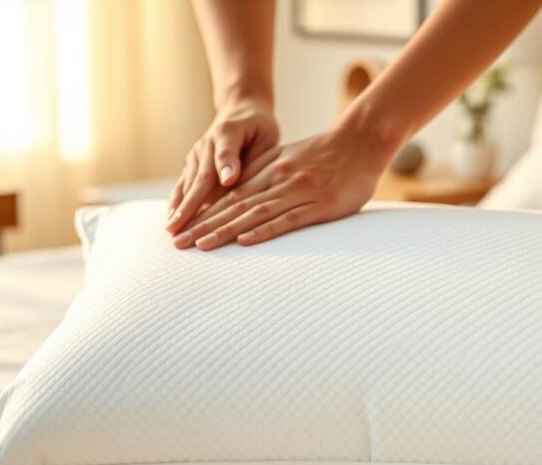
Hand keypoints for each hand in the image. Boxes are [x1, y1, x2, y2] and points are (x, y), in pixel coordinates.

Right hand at [166, 95, 278, 233]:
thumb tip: (230, 180)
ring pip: (188, 186)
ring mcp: (195, 156)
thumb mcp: (262, 135)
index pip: (225, 154)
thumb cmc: (257, 128)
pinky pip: (182, 186)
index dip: (226, 167)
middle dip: (190, 207)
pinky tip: (170, 221)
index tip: (228, 183)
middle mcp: (206, 145)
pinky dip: (176, 204)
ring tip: (173, 231)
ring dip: (180, 209)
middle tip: (181, 228)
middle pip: (200, 180)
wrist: (241, 112)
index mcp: (227, 133)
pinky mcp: (191, 165)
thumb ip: (249, 156)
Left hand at [172, 122, 395, 249]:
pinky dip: (264, 230)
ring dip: (225, 230)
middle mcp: (277, 180)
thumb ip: (265, 174)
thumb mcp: (289, 158)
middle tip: (178, 243)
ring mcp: (298, 192)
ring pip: (254, 214)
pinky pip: (288, 220)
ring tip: (201, 245)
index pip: (229, 197)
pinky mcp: (320, 205)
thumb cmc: (328, 154)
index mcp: (268, 171)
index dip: (202, 214)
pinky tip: (246, 241)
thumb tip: (240, 192)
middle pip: (234, 206)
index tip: (181, 230)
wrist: (362, 141)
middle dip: (203, 225)